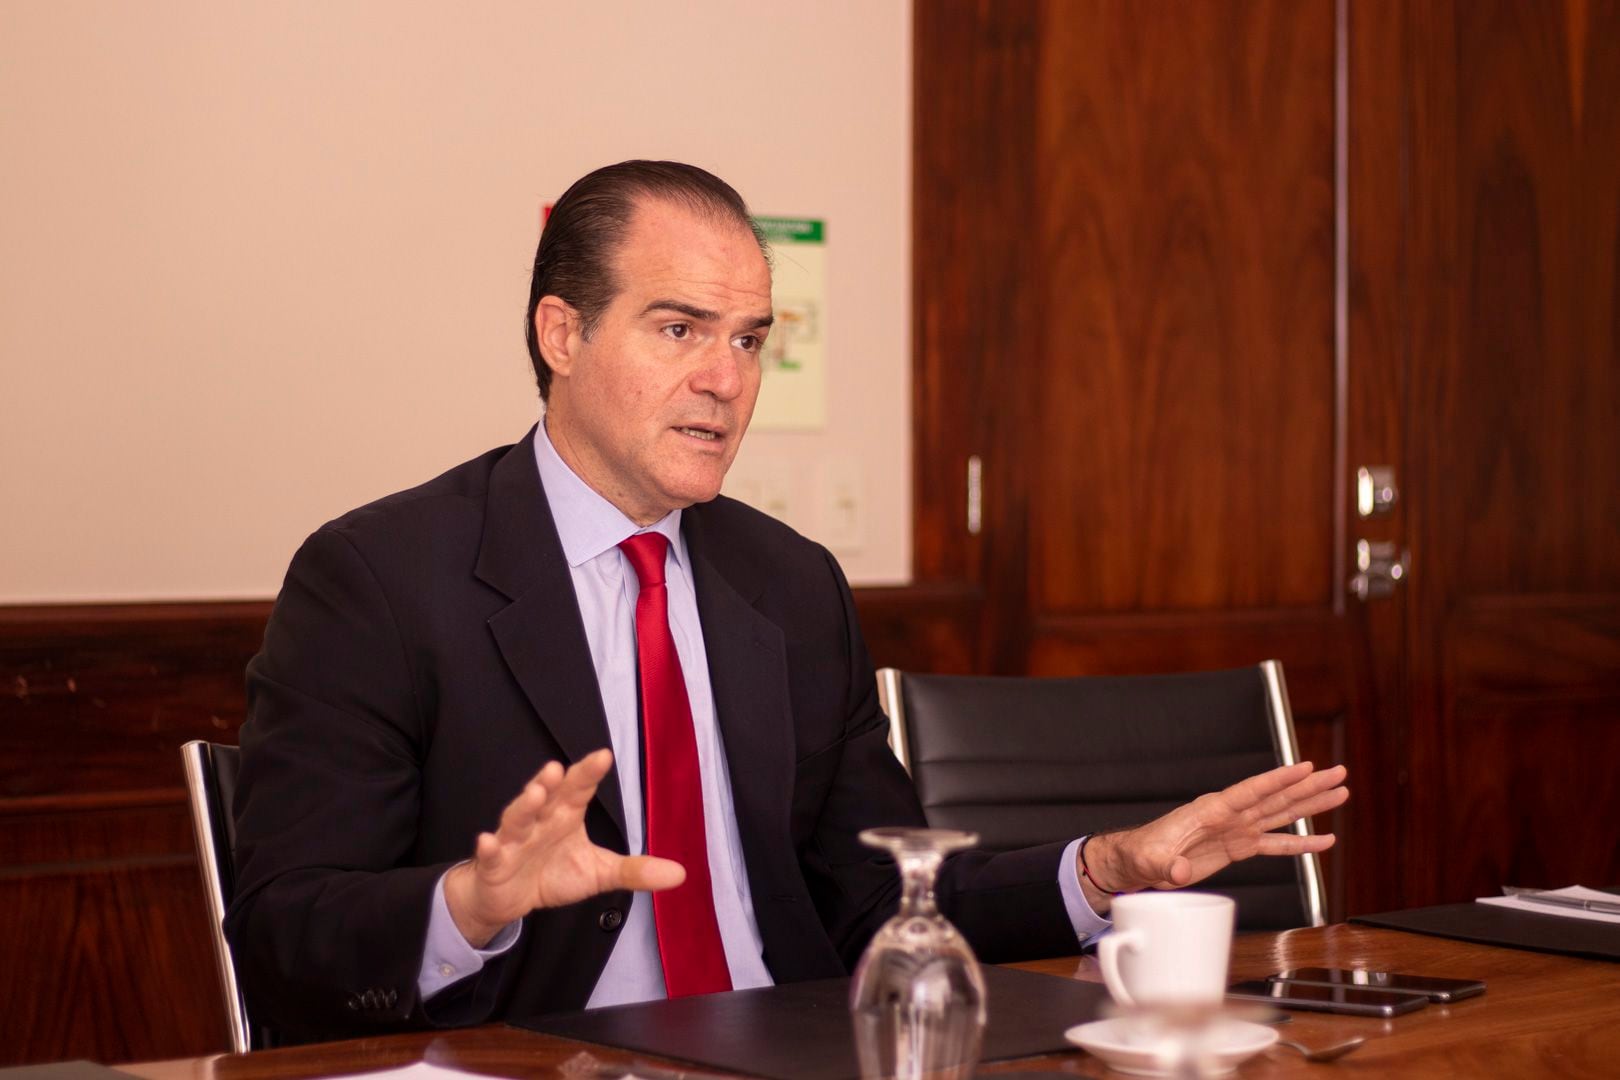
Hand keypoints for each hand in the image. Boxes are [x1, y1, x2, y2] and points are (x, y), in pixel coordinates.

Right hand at [443, 748, 684, 946]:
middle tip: (559, 768)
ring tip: (535, 793)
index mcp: (565, 815)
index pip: (578, 789)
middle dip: (552, 782)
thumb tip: (680, 874)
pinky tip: (488, 840)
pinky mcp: (494, 864)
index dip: (589, 772)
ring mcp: (514, 840)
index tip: (604, 756)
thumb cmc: (552, 873)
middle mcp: (540, 820)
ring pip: (517, 818)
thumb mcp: (599, 872)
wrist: (507, 897)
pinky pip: (491, 854)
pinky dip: (489, 848)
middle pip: (547, 796)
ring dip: (524, 806)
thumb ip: (635, 870)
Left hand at [1083, 762, 1347, 902]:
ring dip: (1311, 805)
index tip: (1307, 766)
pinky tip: (1324, 840)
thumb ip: (1167, 865)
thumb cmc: (1142, 854)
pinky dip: (1300, 843)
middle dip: (1309, 785)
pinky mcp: (1237, 847)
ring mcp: (1236, 830)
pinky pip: (1275, 843)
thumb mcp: (1151, 860)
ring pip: (1281, 814)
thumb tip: (1179, 872)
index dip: (1279, 779)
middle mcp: (1228, 815)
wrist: (1138, 862)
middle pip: (1276, 796)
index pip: (1251, 790)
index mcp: (1210, 810)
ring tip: (1340, 793)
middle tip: (1339, 773)